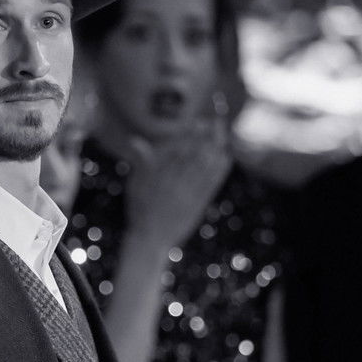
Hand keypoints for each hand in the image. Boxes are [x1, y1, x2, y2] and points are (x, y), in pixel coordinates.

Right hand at [123, 117, 231, 249]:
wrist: (150, 239)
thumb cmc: (140, 209)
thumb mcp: (135, 185)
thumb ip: (141, 162)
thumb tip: (135, 140)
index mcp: (160, 177)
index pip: (178, 149)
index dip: (191, 134)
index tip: (200, 122)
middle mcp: (175, 184)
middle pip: (195, 155)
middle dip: (208, 137)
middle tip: (217, 122)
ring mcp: (187, 194)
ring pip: (205, 168)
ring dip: (216, 149)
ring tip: (222, 135)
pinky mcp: (197, 204)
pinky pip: (211, 184)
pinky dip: (219, 170)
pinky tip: (226, 158)